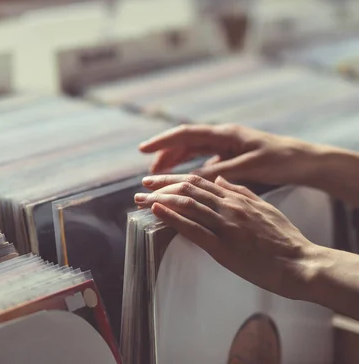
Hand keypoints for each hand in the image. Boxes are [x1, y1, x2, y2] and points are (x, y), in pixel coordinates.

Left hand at [134, 174, 316, 299]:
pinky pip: (193, 229)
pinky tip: (156, 211)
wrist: (301, 263)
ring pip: (187, 205)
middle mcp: (229, 207)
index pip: (199, 181)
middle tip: (141, 187)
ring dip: (159, 200)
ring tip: (140, 199)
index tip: (156, 179)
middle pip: (188, 188)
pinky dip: (172, 217)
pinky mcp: (224, 247)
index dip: (174, 178)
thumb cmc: (285, 239)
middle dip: (161, 186)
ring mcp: (226, 225)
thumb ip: (242, 192)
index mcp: (237, 198)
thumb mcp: (265, 207)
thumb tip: (222, 180)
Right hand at [138, 124, 319, 185]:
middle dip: (165, 155)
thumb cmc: (280, 160)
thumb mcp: (249, 167)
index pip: (185, 134)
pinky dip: (191, 169)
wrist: (306, 161)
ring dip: (177, 162)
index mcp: (225, 134)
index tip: (142, 150)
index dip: (162, 142)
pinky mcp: (233, 157)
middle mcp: (223, 137)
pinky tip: (187, 182)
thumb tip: (190, 180)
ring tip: (162, 178)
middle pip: (185, 142)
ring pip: (193, 152)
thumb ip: (219, 172)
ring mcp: (227, 146)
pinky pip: (204, 160)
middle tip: (149, 172)